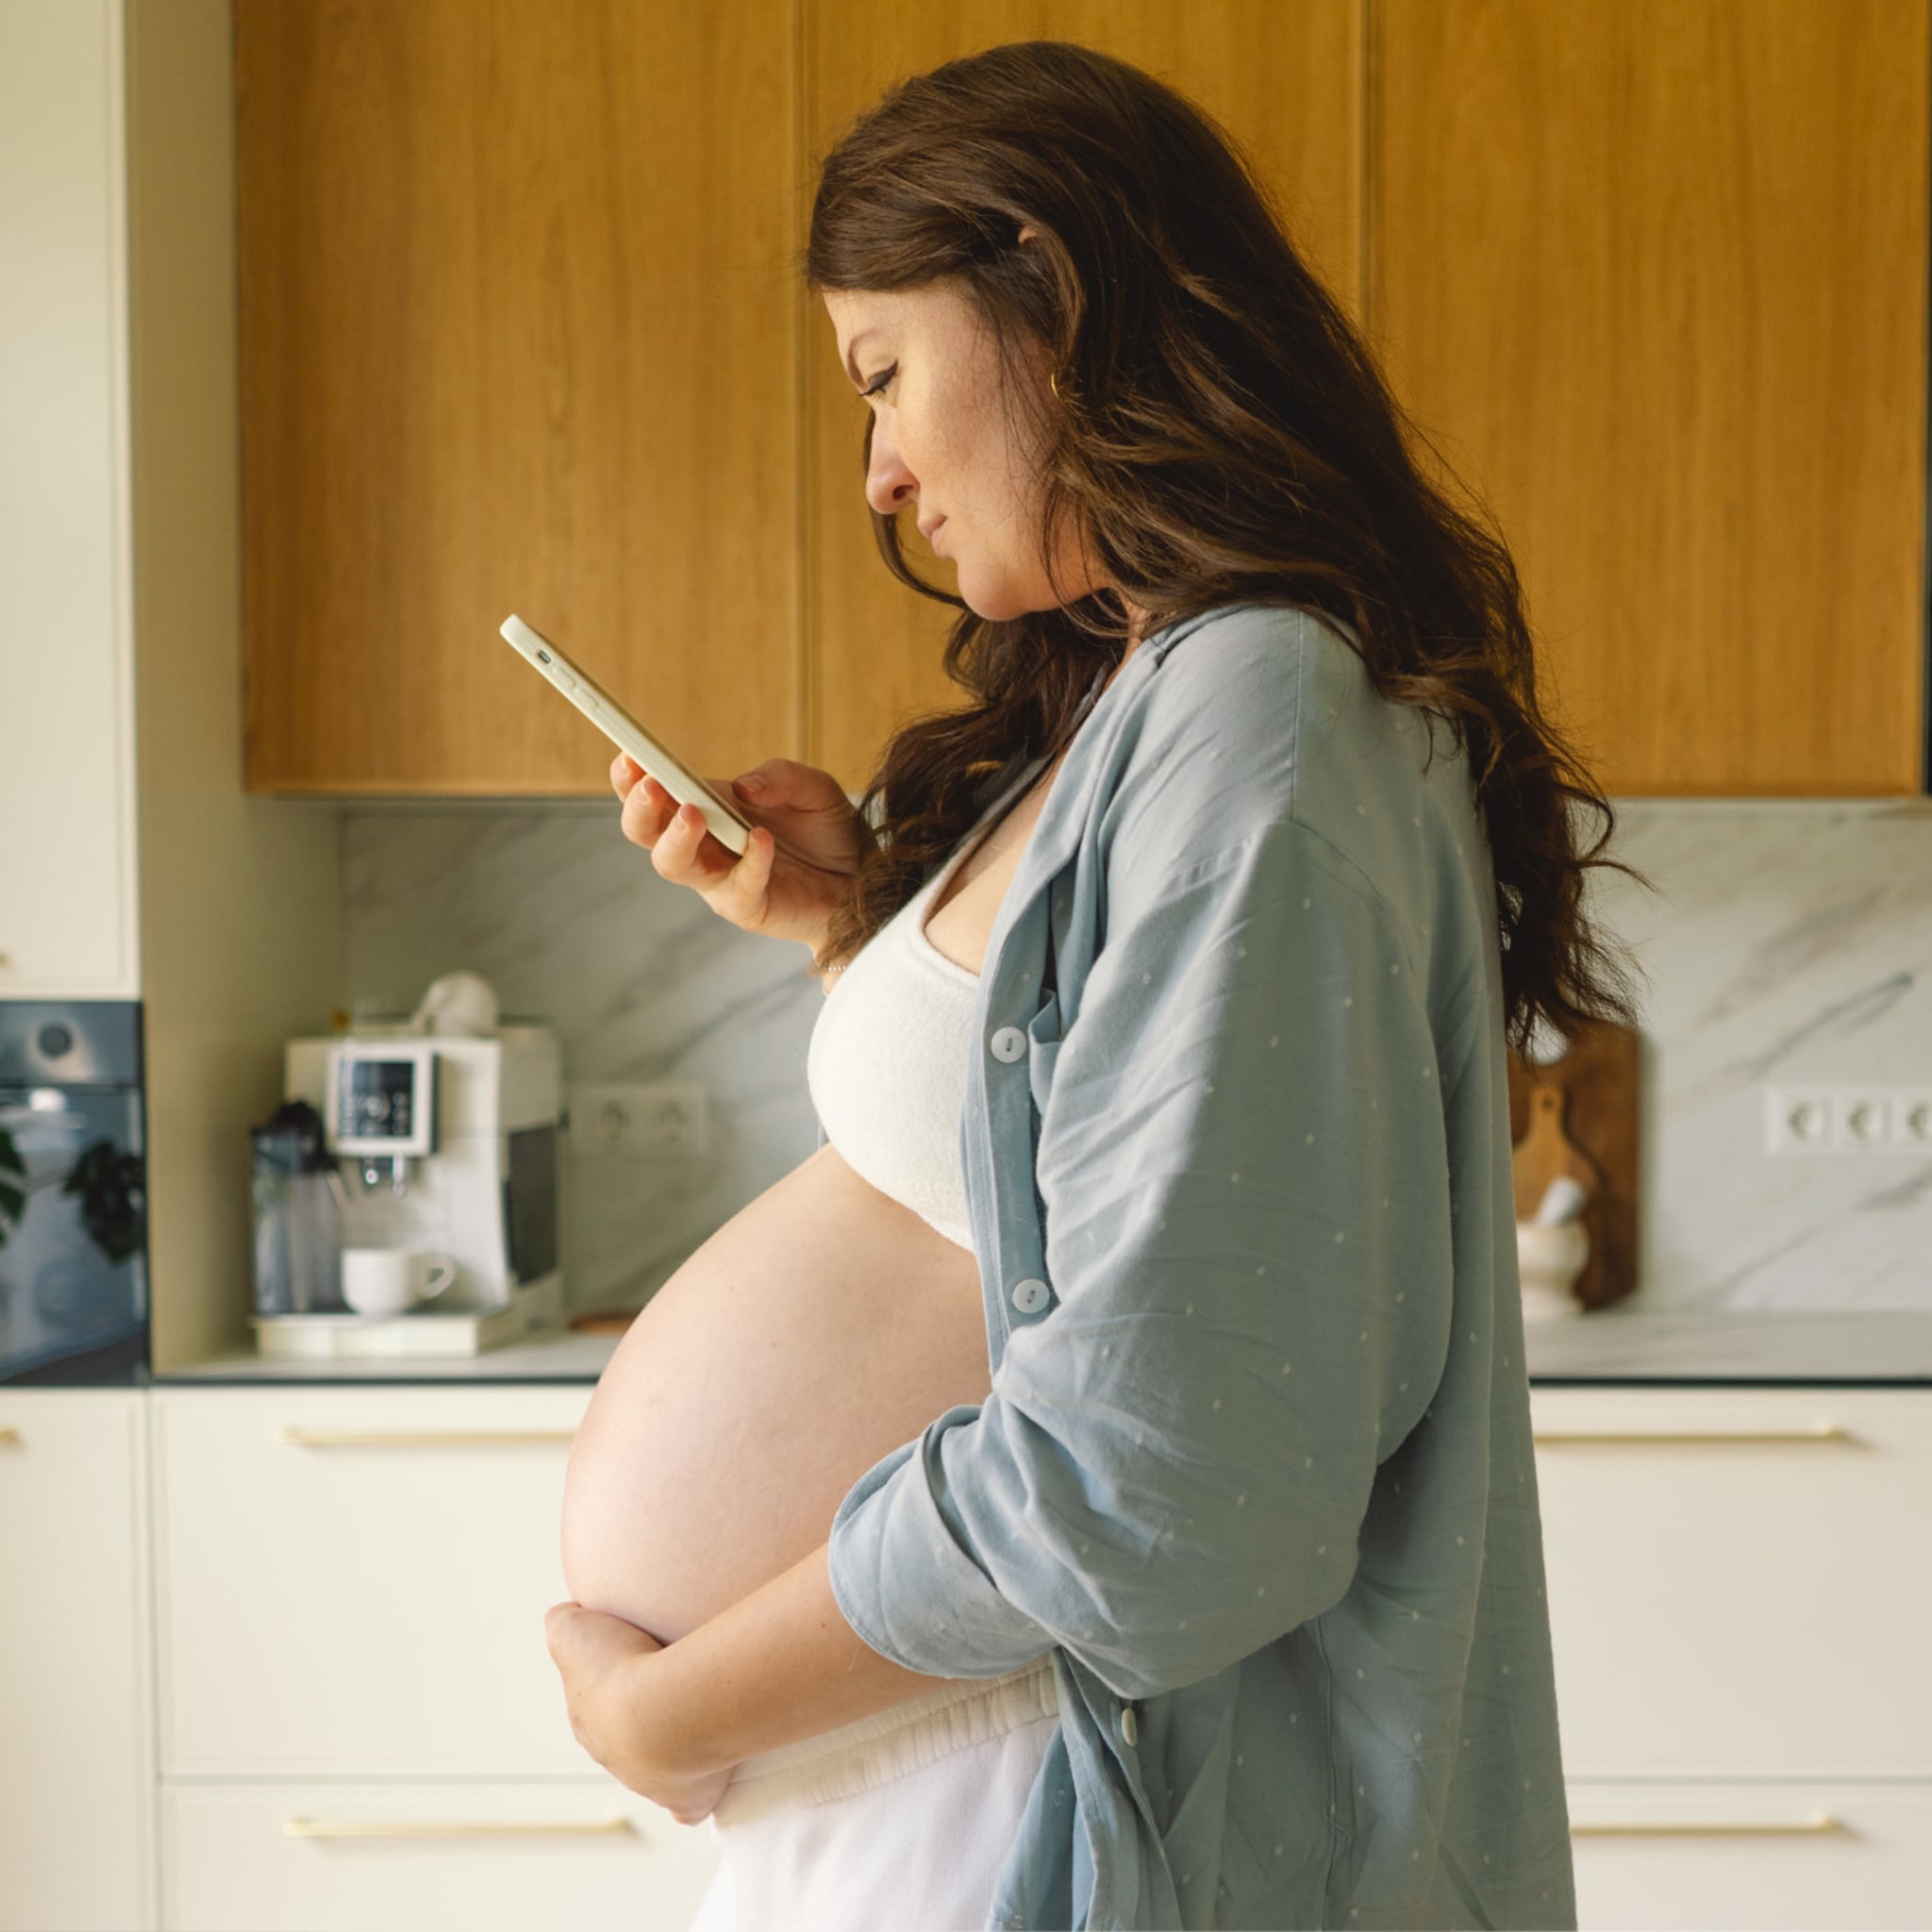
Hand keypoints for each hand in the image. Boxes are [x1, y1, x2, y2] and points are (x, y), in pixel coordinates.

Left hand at [543, 1601, 732, 1825]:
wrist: (664, 1711)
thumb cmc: (622, 1669)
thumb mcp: (573, 1630)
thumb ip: (563, 1623)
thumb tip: (565, 1617)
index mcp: (589, 1721)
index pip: (592, 1706)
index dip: (612, 1684)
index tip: (634, 1662)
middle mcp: (614, 1756)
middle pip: (625, 1739)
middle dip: (642, 1718)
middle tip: (670, 1688)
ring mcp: (649, 1783)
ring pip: (657, 1767)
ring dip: (674, 1745)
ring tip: (697, 1718)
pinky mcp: (686, 1799)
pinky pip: (689, 1804)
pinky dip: (695, 1796)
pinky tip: (704, 1785)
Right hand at [612, 753, 870, 952]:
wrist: (866, 882)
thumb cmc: (831, 834)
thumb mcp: (814, 789)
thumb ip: (781, 776)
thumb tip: (744, 786)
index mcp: (709, 807)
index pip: (655, 791)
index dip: (634, 775)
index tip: (628, 753)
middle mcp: (704, 844)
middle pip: (645, 831)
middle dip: (640, 807)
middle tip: (651, 785)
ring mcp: (721, 879)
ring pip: (673, 865)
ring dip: (676, 837)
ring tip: (694, 812)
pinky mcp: (748, 907)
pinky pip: (736, 888)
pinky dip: (748, 863)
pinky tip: (763, 840)